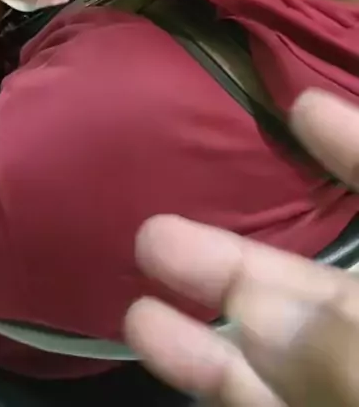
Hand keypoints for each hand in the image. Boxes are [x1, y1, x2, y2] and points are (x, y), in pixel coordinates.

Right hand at [125, 91, 358, 406]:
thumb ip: (347, 344)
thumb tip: (259, 317)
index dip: (352, 147)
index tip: (301, 104)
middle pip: (316, 269)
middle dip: (252, 222)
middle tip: (183, 176)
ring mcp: (338, 381)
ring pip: (274, 331)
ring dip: (209, 284)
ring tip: (148, 241)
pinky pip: (250, 392)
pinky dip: (198, 361)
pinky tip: (144, 324)